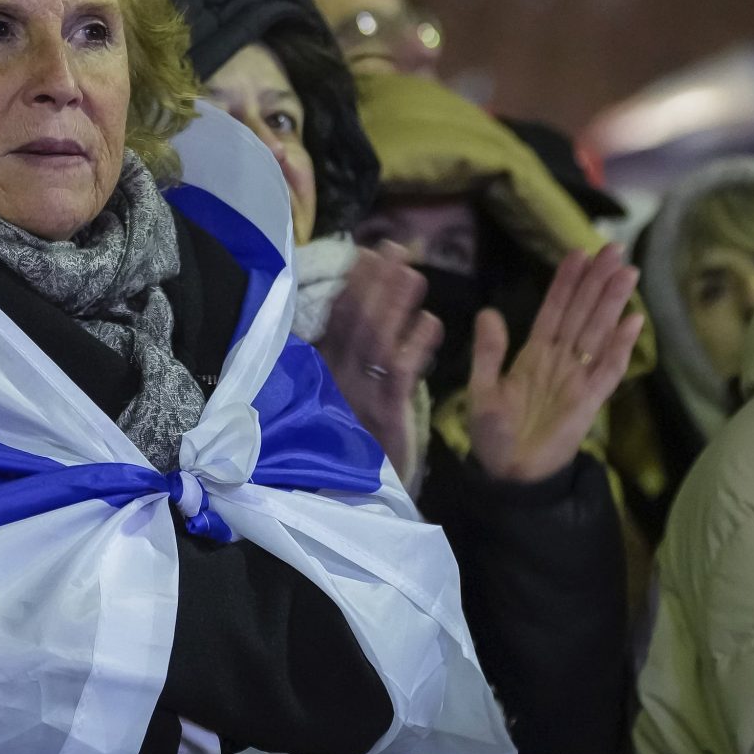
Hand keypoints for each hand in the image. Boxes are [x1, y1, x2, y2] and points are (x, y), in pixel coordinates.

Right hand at [316, 246, 441, 484]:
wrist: (347, 508)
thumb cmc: (345, 450)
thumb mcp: (334, 402)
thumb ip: (337, 364)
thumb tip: (352, 316)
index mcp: (321, 373)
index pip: (336, 319)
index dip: (353, 284)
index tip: (368, 252)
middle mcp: (334, 381)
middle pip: (356, 323)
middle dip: (375, 282)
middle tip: (396, 246)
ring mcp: (357, 399)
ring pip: (377, 342)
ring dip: (395, 305)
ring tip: (414, 271)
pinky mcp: (382, 420)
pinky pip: (400, 377)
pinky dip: (416, 348)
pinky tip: (432, 323)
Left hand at [466, 244, 644, 484]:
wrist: (509, 474)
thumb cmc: (493, 434)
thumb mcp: (482, 389)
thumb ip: (488, 352)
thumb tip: (490, 312)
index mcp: (534, 353)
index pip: (554, 309)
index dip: (566, 282)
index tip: (578, 253)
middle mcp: (560, 359)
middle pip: (582, 312)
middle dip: (597, 281)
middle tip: (614, 249)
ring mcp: (578, 378)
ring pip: (598, 332)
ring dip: (612, 303)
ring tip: (626, 272)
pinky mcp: (590, 400)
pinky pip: (608, 369)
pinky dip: (621, 346)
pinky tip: (633, 322)